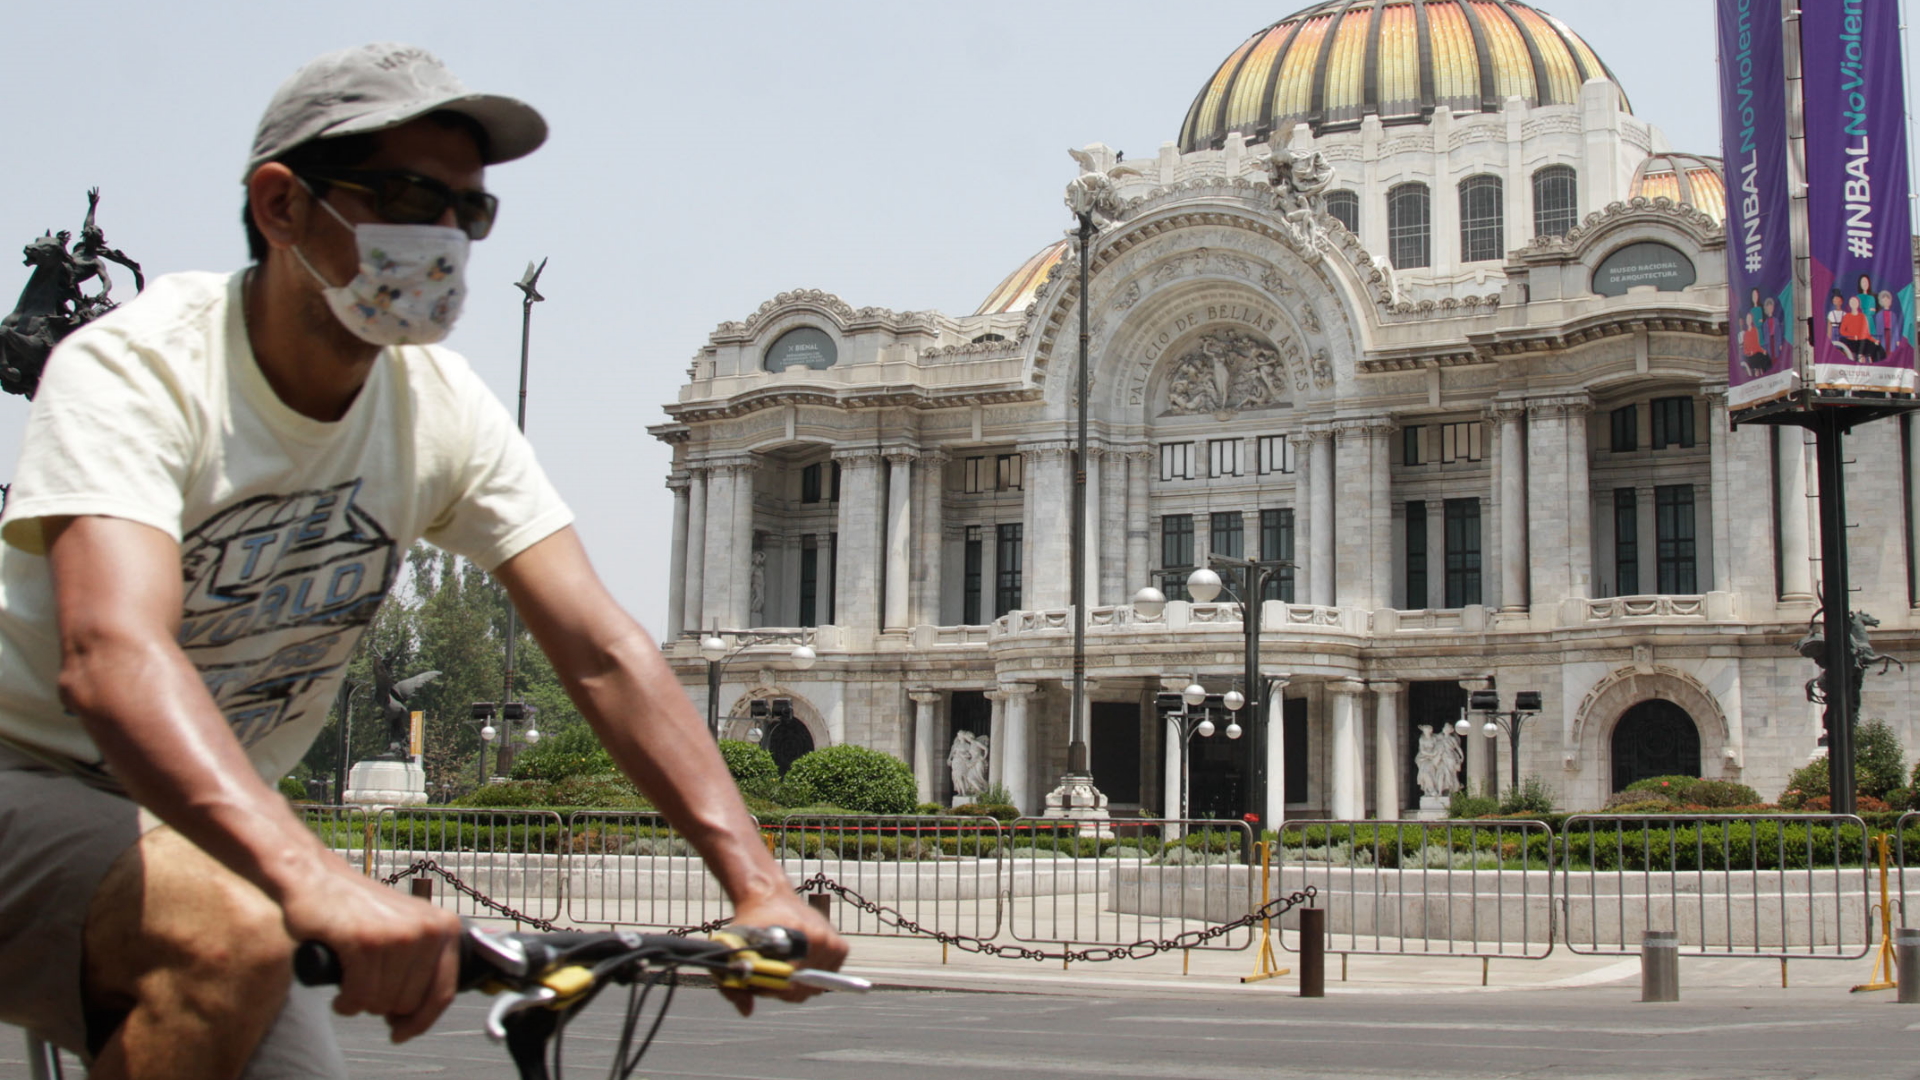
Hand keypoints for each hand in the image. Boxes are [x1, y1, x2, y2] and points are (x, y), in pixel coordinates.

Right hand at [276, 862, 462, 1041]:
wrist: (317, 879)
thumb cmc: (358, 907)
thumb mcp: (407, 928)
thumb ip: (421, 963)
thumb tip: (417, 1014)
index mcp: (444, 927)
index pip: (443, 991)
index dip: (422, 1020)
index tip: (404, 1031)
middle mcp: (426, 930)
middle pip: (408, 1002)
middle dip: (383, 1006)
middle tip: (365, 990)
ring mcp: (396, 936)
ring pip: (382, 1002)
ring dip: (361, 1004)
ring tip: (351, 985)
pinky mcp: (364, 943)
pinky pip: (358, 996)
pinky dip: (346, 1003)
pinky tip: (340, 994)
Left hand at [721, 889, 849, 1016]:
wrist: (770, 897)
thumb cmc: (751, 924)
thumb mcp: (733, 951)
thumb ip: (733, 984)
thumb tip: (747, 1011)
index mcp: (796, 937)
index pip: (789, 986)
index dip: (772, 989)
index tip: (761, 981)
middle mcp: (818, 939)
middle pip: (804, 989)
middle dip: (785, 988)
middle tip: (772, 973)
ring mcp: (831, 943)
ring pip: (816, 986)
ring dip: (799, 983)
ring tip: (785, 965)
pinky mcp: (840, 947)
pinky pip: (828, 977)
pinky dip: (813, 975)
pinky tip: (800, 961)